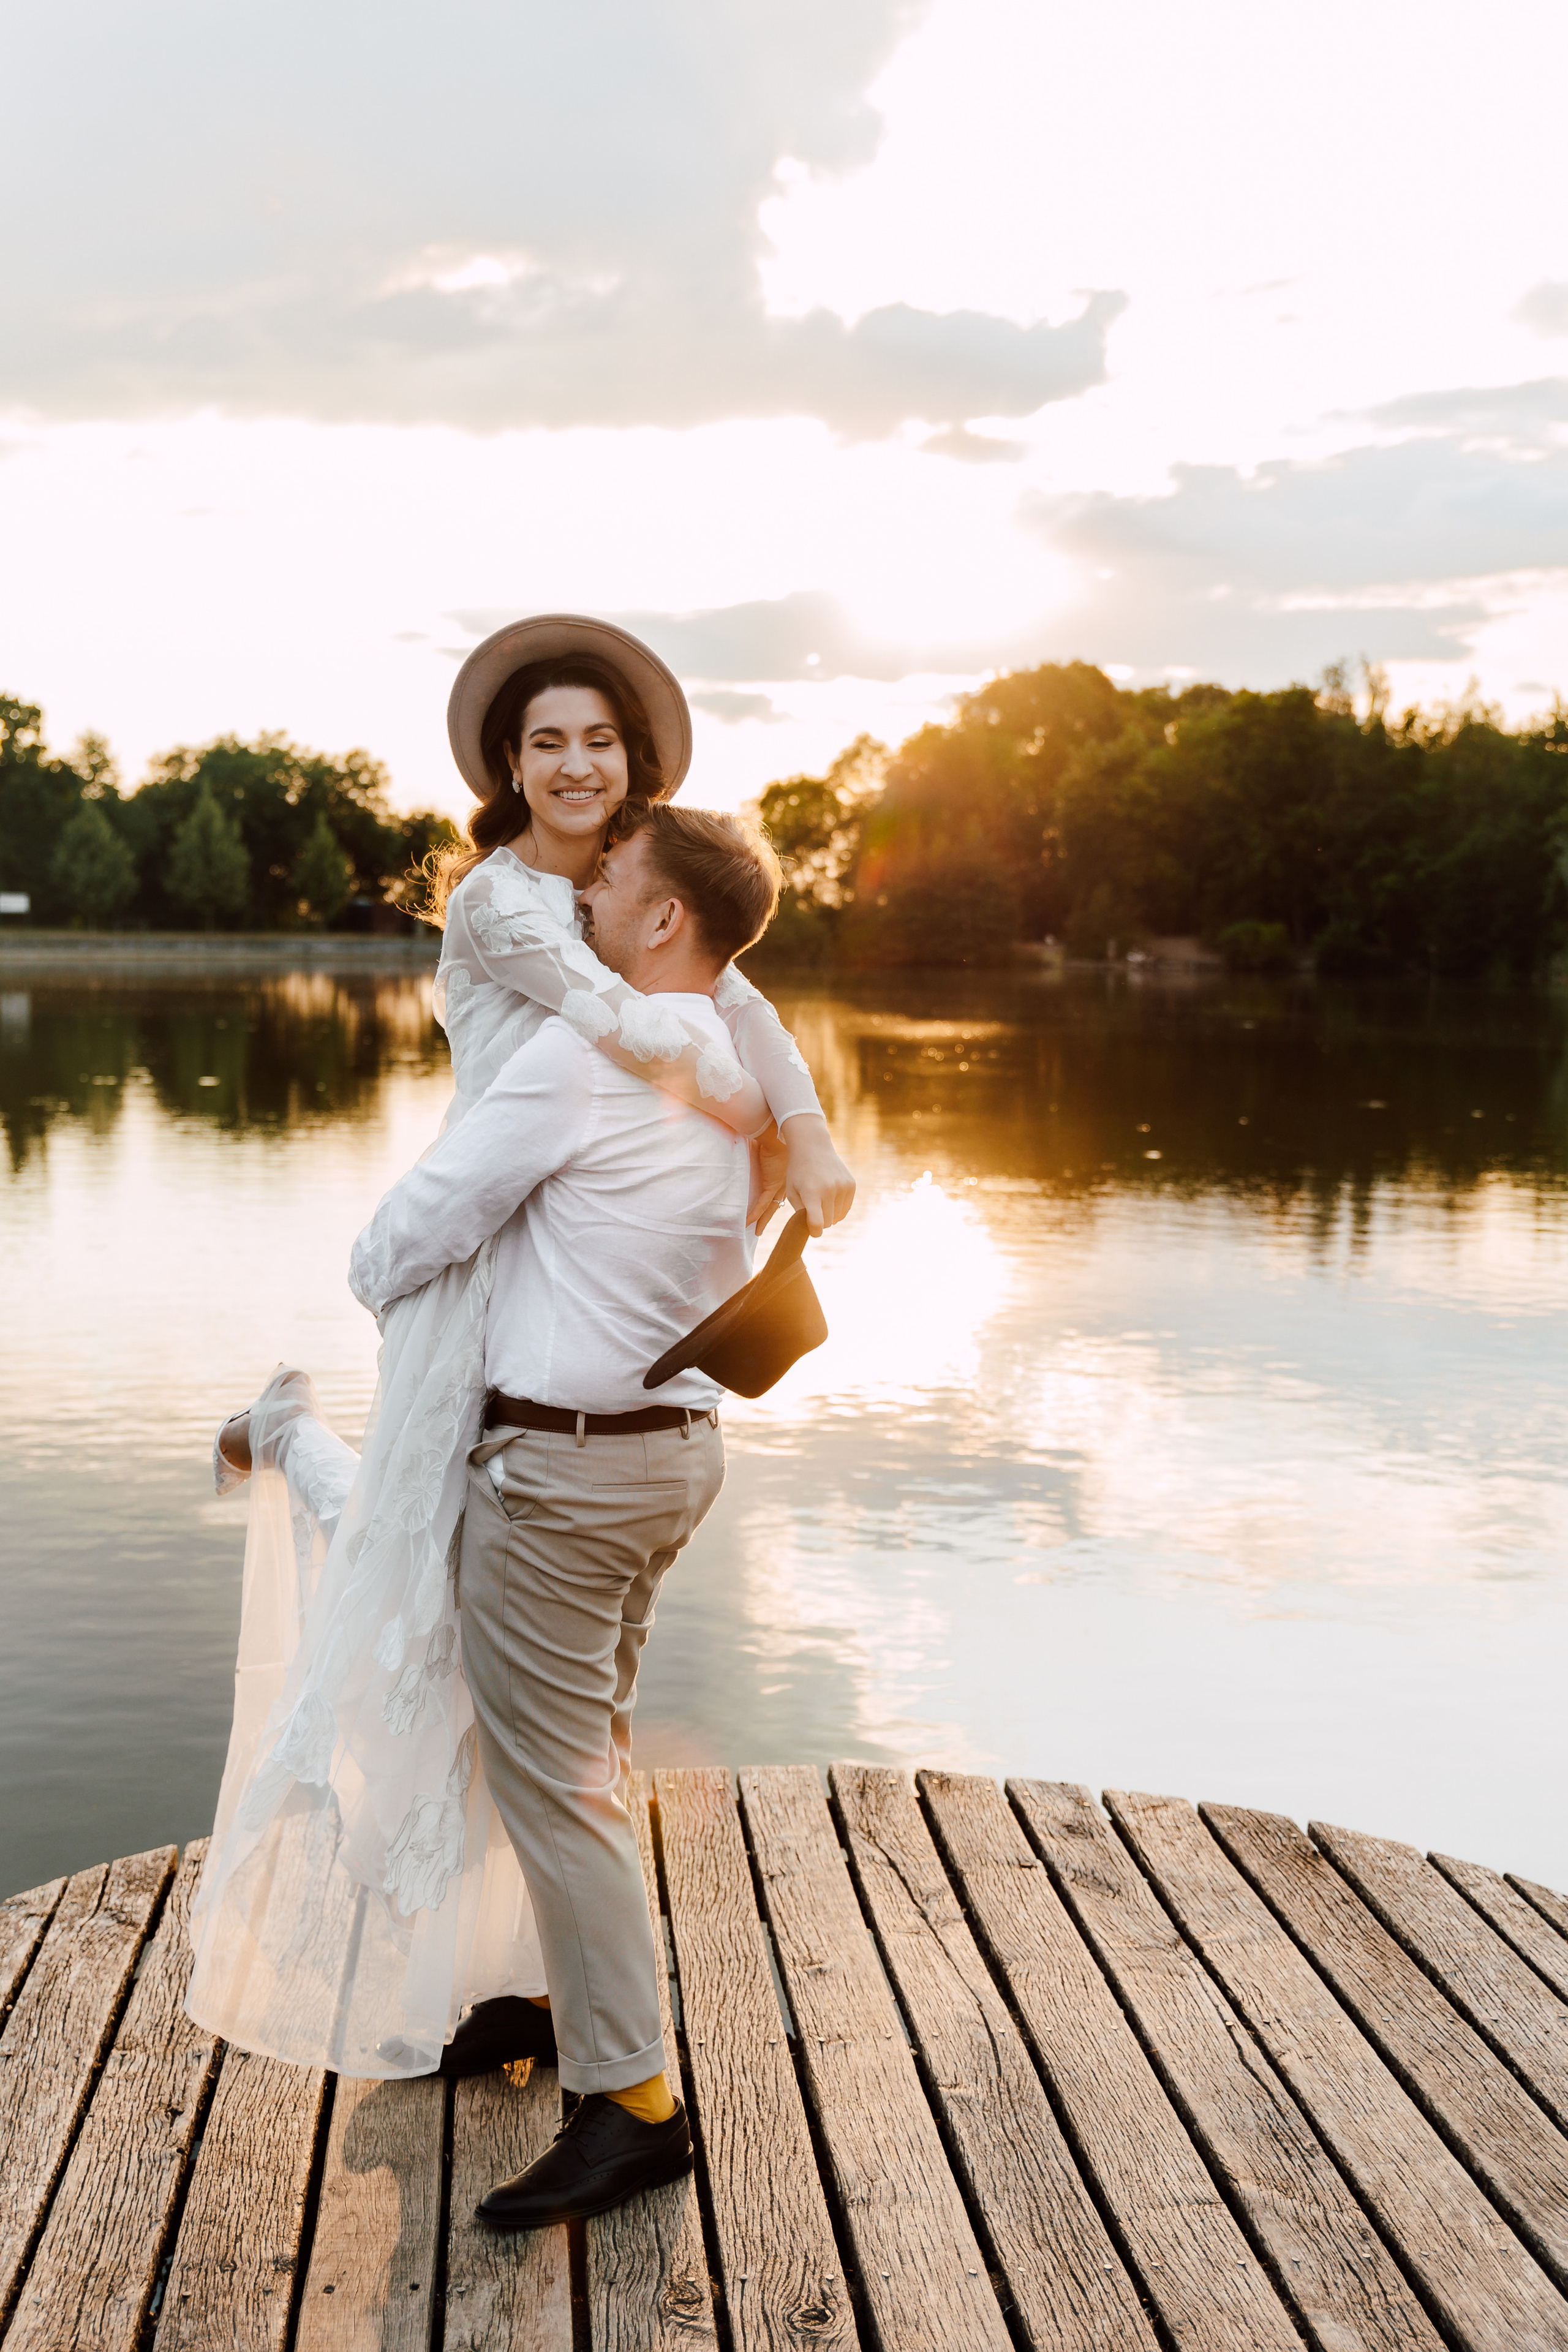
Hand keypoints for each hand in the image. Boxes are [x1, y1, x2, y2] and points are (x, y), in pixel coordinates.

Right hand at [748, 1122, 790, 1233]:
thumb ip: (767, 1158)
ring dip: (763, 1220)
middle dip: (772, 1217)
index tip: (772, 1214)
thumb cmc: (774, 1136)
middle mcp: (786, 1182)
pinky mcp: (772, 1184)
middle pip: (779, 1204)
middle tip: (767, 1228)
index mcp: (787, 1176)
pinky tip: (749, 1223)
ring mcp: (779, 1185)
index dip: (778, 1205)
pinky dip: (755, 1213)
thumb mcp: (771, 1151)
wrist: (775, 1132)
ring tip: (756, 1232)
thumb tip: (759, 1156)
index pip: (783, 1195)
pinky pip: (763, 1203)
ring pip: (771, 1207)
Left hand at [782, 1112, 855, 1235]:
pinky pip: (846, 1208)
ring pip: (838, 1217)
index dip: (815, 1232)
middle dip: (820, 1221)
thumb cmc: (798, 1172)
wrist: (813, 1147)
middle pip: (827, 1222)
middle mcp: (829, 1189)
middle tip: (812, 1212)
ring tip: (820, 1201)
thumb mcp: (792, 1192)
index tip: (812, 1231)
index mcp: (811, 1192)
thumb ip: (801, 1213)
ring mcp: (842, 1186)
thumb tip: (815, 1229)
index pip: (817, 1223)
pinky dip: (838, 1208)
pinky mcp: (851, 1184)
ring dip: (829, 1214)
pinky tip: (830, 1198)